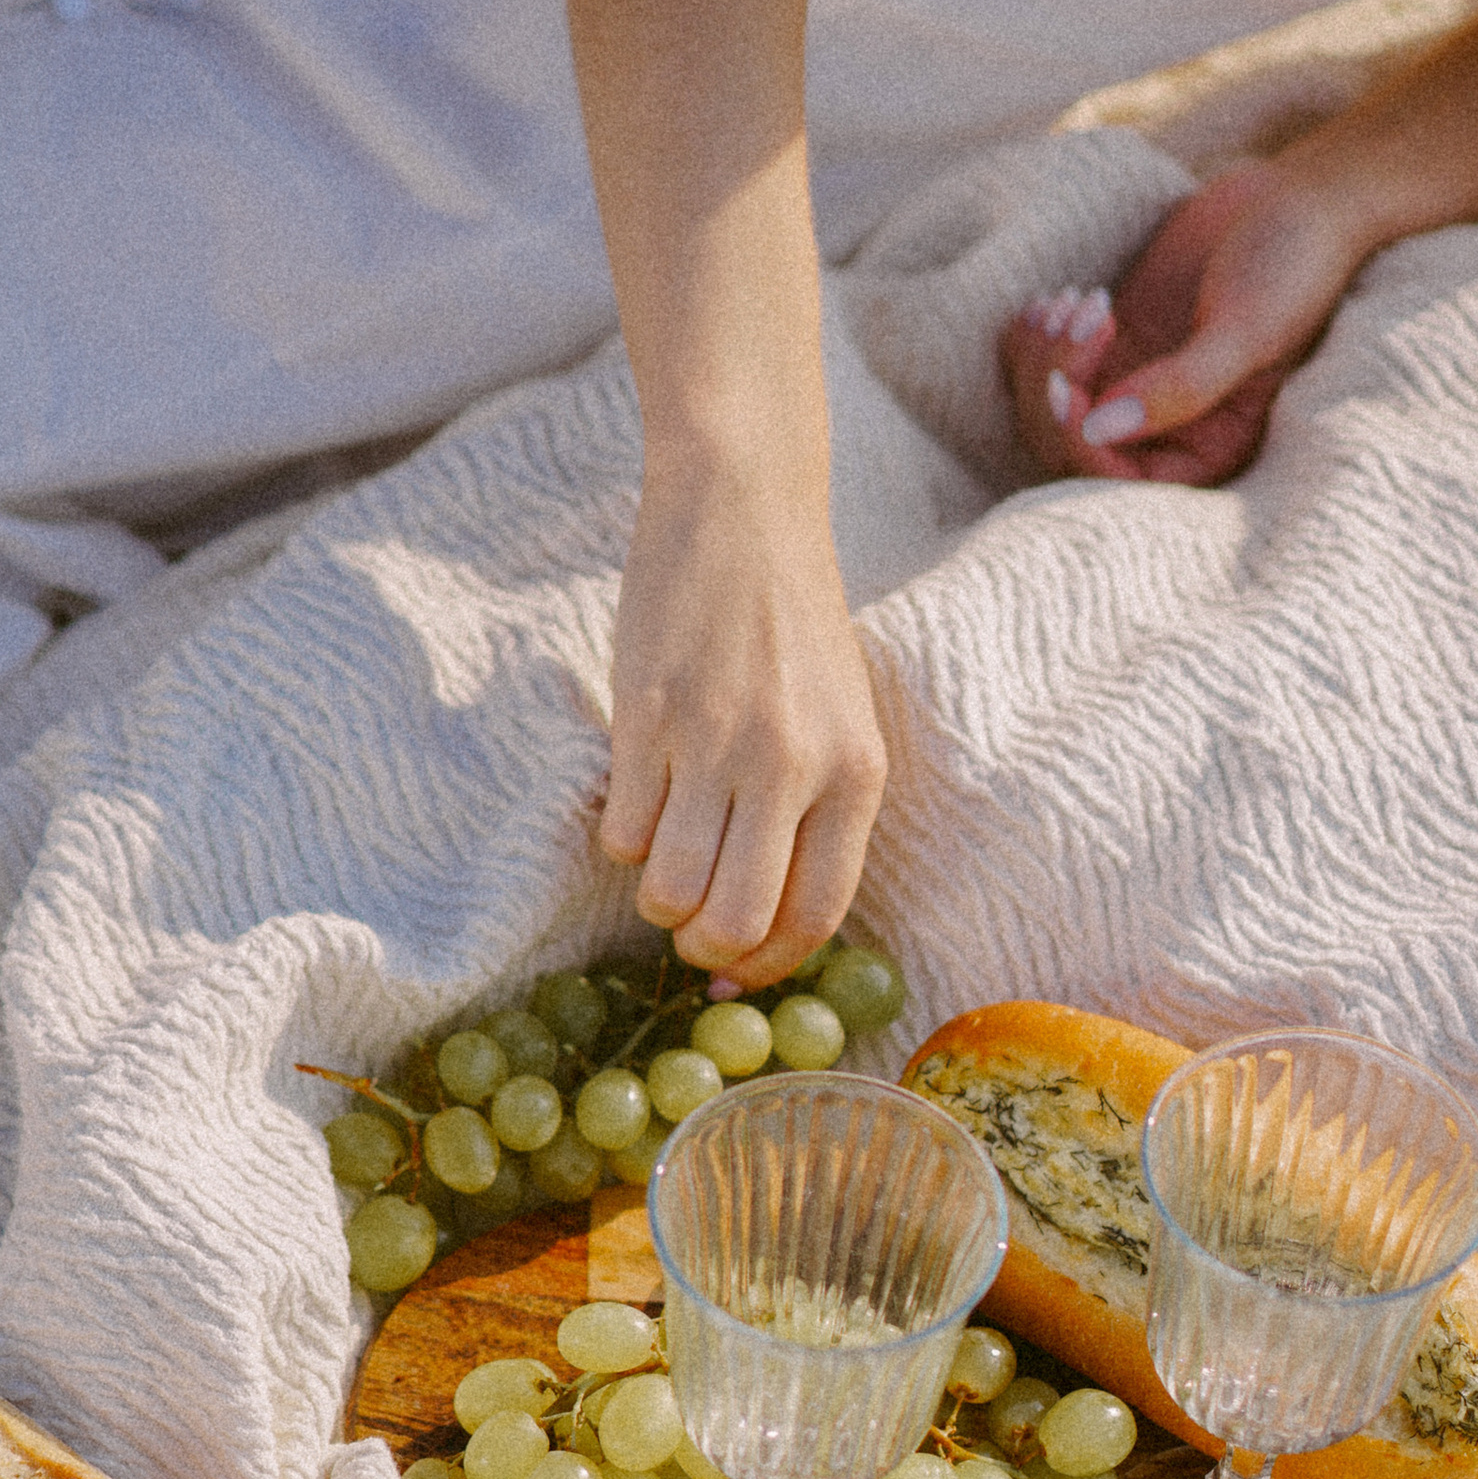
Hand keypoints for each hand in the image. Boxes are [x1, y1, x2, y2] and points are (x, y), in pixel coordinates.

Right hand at [601, 450, 886, 987]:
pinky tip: (639, 796)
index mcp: (855, 773)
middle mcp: (792, 767)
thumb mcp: (841, 720)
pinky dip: (623, 837)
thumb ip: (820, 814)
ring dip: (656, 897)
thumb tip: (766, 930)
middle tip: (691, 923)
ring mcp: (715, 744)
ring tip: (663, 857)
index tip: (738, 967)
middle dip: (704, 944)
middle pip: (737, 920)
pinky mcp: (646, 720)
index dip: (767, 964)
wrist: (743, 512)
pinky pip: (622, 833)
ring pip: (669, 889)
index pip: (815, 917)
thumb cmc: (793, 625)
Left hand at [1000, 162, 1374, 484]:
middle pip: (1068, 447)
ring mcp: (1131, 388)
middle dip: (1052, 387)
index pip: (1120, 482)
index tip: (1067, 384)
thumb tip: (1099, 429)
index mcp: (1209, 448)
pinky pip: (1045, 365)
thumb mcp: (1248, 330)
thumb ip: (1182, 386)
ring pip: (1047, 407)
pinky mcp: (1111, 348)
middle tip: (1083, 314)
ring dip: (1040, 357)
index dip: (1078, 444)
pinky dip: (1032, 338)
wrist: (1294, 201)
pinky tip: (1052, 299)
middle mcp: (1165, 430)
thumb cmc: (1292, 268)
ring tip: (1074, 299)